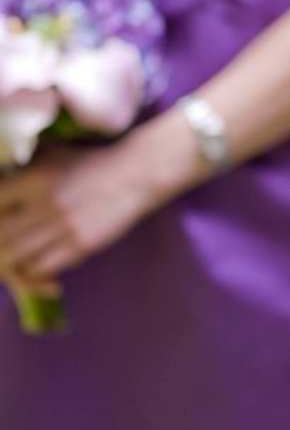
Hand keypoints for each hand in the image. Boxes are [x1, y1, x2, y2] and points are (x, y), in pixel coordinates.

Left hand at [0, 137, 162, 282]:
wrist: (136, 173)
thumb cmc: (92, 161)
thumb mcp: (53, 154)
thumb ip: (22, 167)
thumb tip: (1, 179)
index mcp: (34, 178)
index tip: (2, 219)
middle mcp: (45, 202)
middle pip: (0, 234)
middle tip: (5, 246)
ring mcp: (63, 226)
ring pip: (16, 255)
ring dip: (11, 263)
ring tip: (15, 264)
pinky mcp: (81, 245)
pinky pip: (42, 268)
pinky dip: (33, 275)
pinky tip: (36, 272)